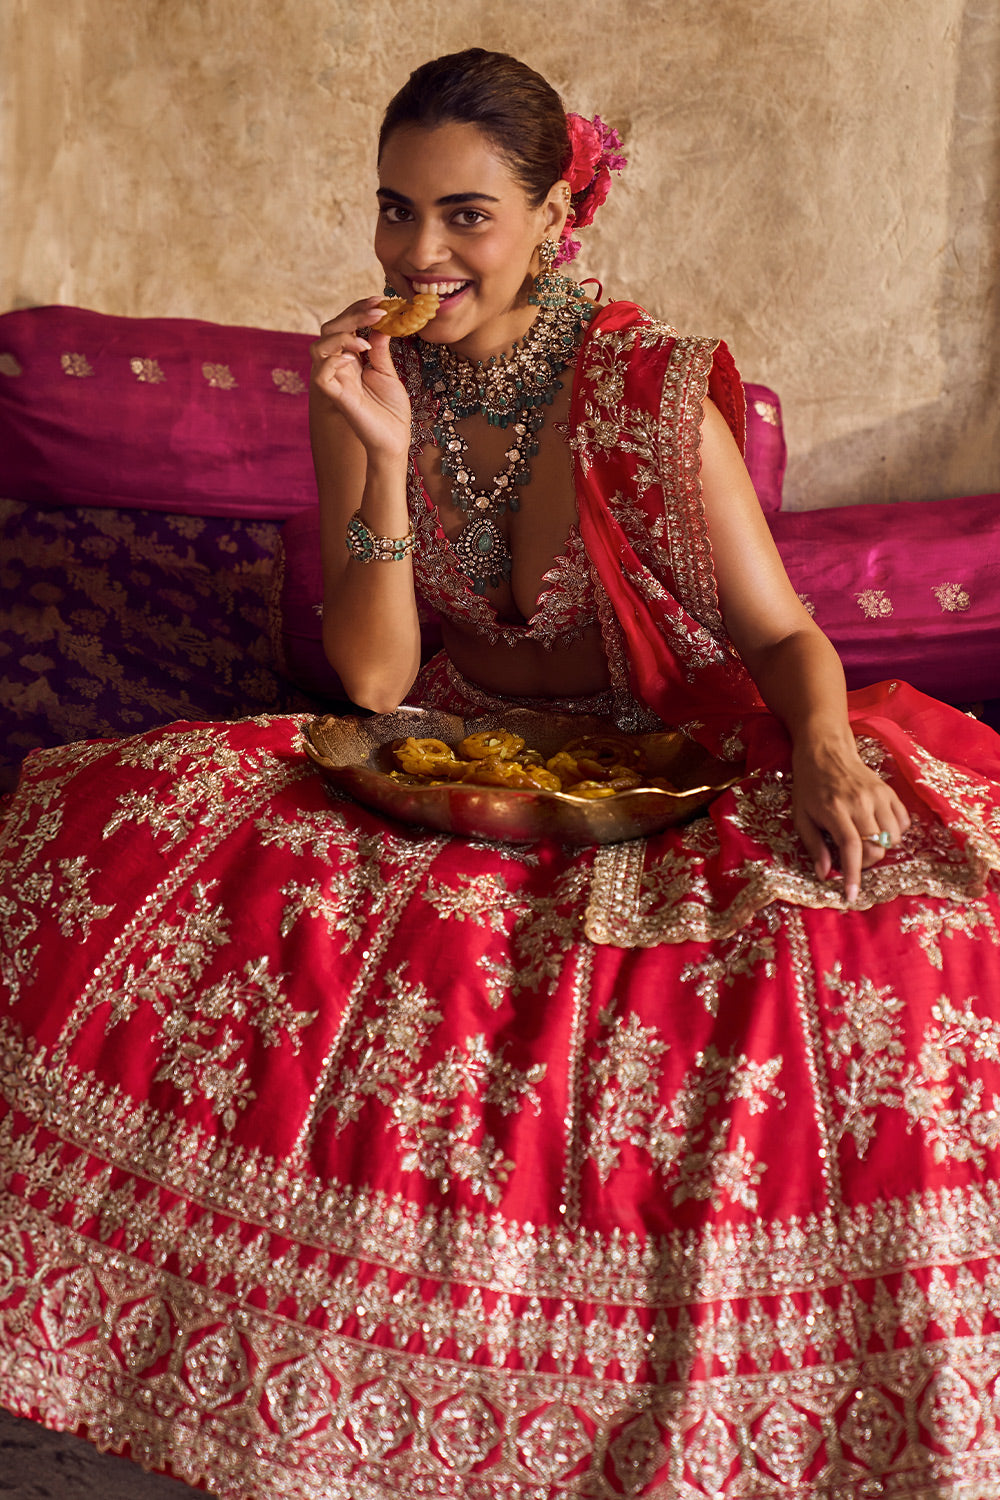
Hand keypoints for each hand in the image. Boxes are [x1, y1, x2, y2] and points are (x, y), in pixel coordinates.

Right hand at [310, 296, 410, 458]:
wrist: (394, 441)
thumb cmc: (391, 411)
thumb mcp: (387, 372)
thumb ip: (379, 349)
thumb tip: (379, 324)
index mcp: (351, 360)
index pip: (345, 326)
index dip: (358, 309)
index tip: (381, 300)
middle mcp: (340, 368)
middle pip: (328, 330)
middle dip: (352, 315)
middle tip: (378, 310)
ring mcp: (337, 382)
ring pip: (318, 348)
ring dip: (340, 336)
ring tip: (365, 340)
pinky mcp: (337, 398)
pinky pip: (321, 376)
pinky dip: (333, 361)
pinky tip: (354, 359)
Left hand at [791, 737, 910, 903]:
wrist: (826, 752)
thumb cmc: (809, 787)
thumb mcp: (801, 817)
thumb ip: (813, 846)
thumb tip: (824, 874)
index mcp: (835, 809)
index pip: (852, 848)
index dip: (853, 874)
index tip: (852, 895)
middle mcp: (860, 802)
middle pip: (876, 847)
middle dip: (865, 863)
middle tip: (852, 858)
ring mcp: (878, 796)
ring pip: (893, 838)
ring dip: (881, 848)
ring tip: (864, 841)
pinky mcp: (889, 792)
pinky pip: (903, 822)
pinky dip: (895, 833)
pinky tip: (878, 829)